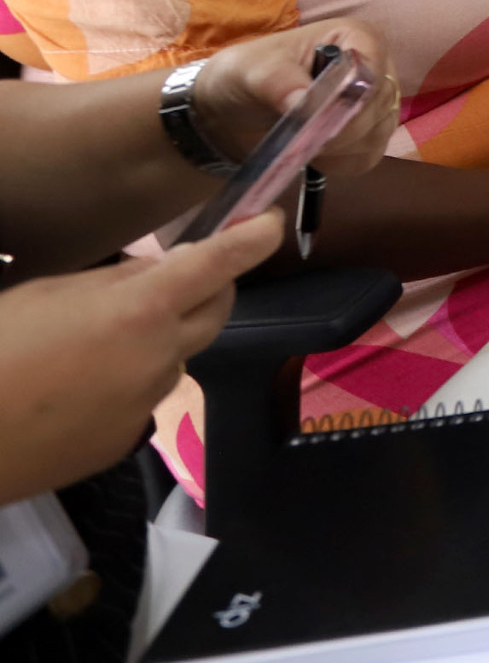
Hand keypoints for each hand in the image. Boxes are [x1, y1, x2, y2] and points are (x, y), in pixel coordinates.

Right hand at [0, 211, 283, 503]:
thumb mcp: (44, 294)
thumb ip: (114, 281)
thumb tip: (163, 269)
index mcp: (140, 312)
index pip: (218, 265)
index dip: (252, 238)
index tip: (270, 221)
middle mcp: (160, 358)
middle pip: (216, 311)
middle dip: (210, 287)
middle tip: (177, 275)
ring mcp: (147, 404)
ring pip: (176, 355)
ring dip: (159, 337)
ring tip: (94, 339)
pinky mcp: (126, 441)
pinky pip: (144, 397)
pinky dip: (127, 381)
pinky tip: (77, 385)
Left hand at [192, 19, 401, 176]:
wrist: (235, 107)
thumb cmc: (247, 75)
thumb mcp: (253, 71)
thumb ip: (279, 82)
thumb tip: (304, 101)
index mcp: (355, 37)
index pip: (373, 72)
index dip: (348, 99)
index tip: (315, 118)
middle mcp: (376, 66)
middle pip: (377, 107)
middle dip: (338, 128)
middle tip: (300, 131)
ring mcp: (377, 102)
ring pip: (377, 134)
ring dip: (337, 148)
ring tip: (303, 137)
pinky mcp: (372, 134)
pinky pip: (370, 156)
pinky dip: (341, 162)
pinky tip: (315, 151)